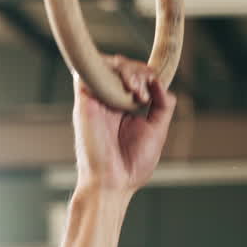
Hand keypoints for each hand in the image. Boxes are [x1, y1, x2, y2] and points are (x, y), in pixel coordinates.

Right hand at [72, 55, 176, 194]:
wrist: (113, 183)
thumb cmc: (132, 164)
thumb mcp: (157, 130)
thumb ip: (163, 105)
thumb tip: (160, 82)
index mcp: (124, 107)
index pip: (134, 75)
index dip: (146, 72)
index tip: (156, 86)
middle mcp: (108, 100)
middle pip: (122, 65)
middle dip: (140, 71)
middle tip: (144, 95)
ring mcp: (96, 100)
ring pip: (108, 63)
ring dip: (128, 70)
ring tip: (138, 92)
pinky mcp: (84, 102)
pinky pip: (88, 72)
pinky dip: (109, 70)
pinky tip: (127, 89)